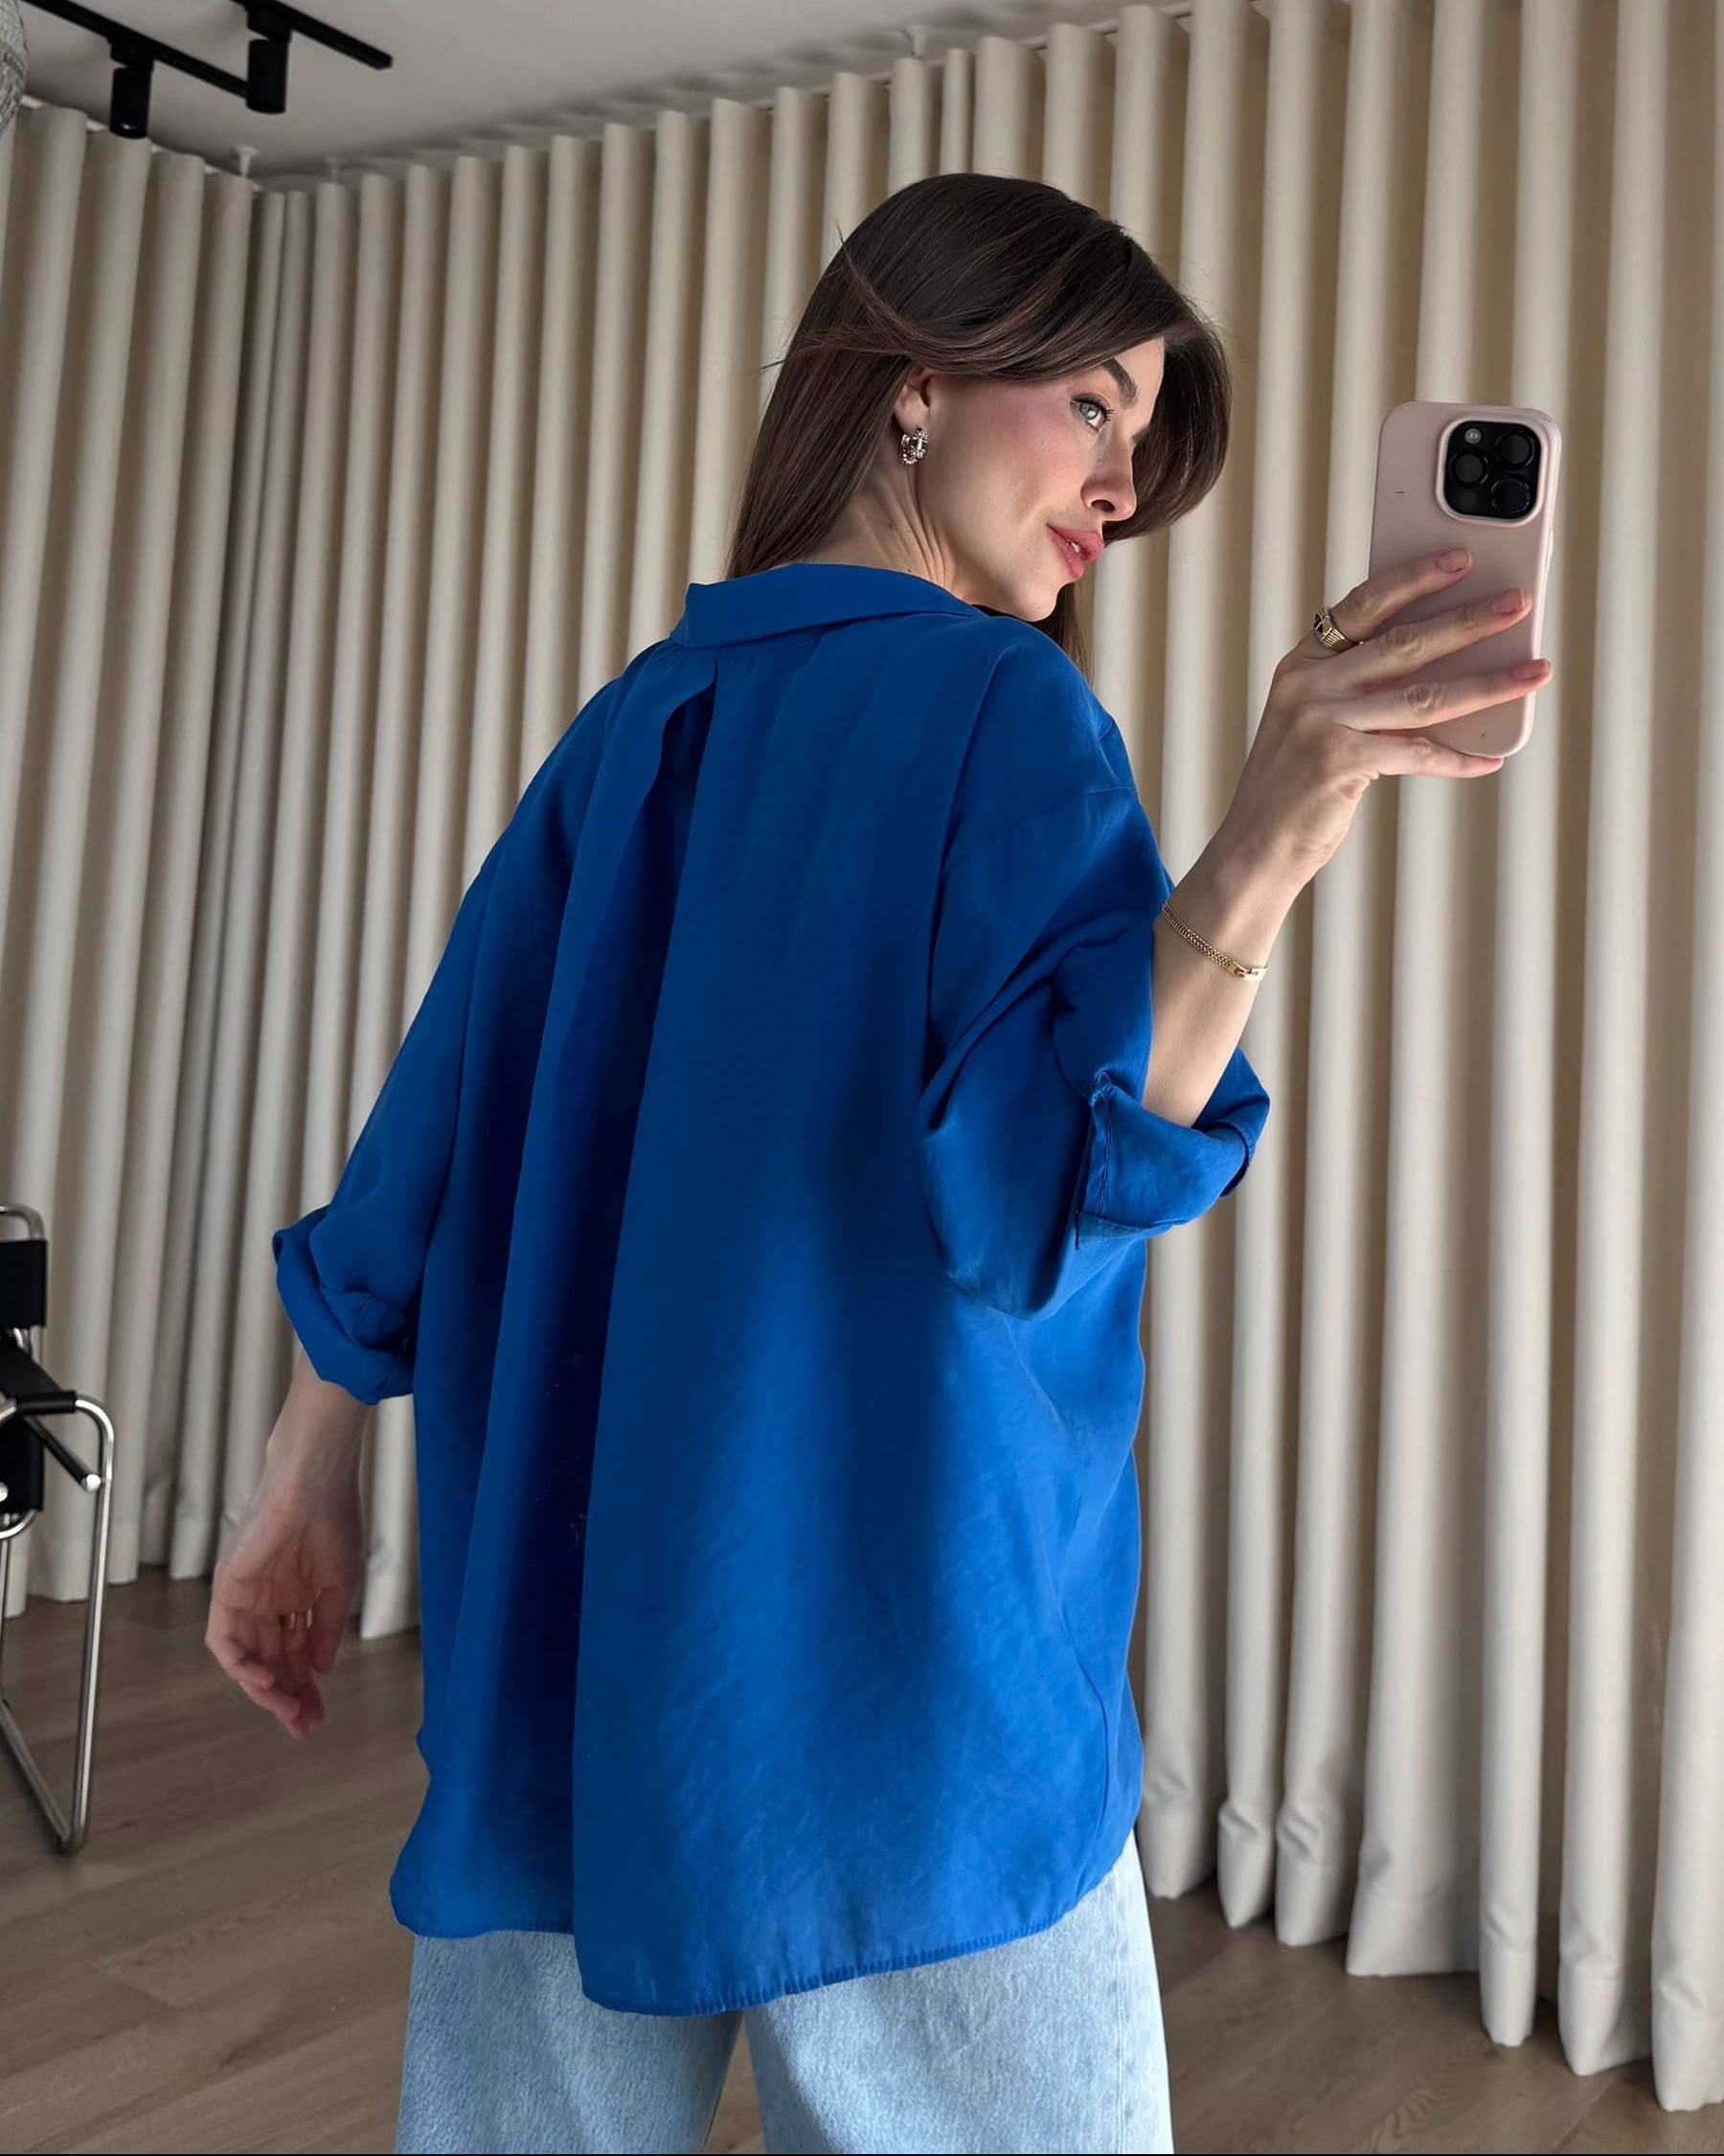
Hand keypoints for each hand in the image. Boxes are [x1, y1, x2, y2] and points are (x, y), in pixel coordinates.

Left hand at [205, 1448, 364, 1738]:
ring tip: (289, 1711)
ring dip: (265, 1690)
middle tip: (304, 1726)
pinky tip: (267, 1682)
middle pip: (271, 1663)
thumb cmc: (333, 1520)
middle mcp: (266, 1603)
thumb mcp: (339, 1585)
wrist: (316, 1481)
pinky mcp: (228, 1588)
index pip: (294, 1655)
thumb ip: (326, 1629)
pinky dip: (241, 1665)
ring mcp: (245, 1597)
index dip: (305, 1688)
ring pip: (246, 1658)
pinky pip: (224, 1639)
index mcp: (294, 1599)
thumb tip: (320, 1670)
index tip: (318, 1718)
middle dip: (287, 1697)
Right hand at [1224, 547, 1553, 892]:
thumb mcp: (1314, 721)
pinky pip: (1416, 753)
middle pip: (1404, 643)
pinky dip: (1458, 759)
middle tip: (1517, 604)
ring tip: (1533, 672)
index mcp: (1303, 666)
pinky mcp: (1337, 763)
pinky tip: (1489, 757)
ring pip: (1423, 696)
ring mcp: (1321, 723)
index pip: (1363, 605)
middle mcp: (1309, 687)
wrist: (1254, 845)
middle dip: (1469, 621)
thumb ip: (1359, 689)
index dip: (1414, 578)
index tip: (1461, 559)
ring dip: (1488, 685)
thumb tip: (1442, 665)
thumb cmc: (1293, 785)